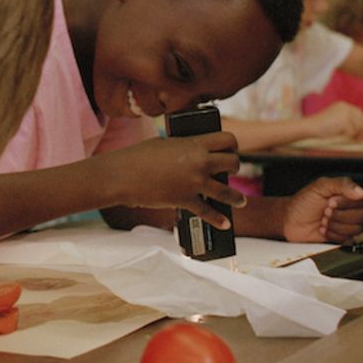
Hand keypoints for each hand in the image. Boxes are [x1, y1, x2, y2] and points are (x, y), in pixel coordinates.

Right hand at [102, 134, 245, 228]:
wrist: (123, 175)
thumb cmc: (138, 156)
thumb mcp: (164, 143)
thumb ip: (182, 146)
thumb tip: (190, 151)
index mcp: (194, 144)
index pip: (227, 139)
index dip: (232, 144)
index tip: (230, 149)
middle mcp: (199, 163)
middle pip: (233, 162)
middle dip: (234, 166)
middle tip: (230, 170)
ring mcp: (194, 183)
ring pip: (227, 191)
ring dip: (236, 197)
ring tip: (240, 200)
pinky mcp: (185, 200)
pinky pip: (207, 212)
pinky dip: (217, 219)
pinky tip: (225, 224)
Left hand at [280, 177, 362, 242]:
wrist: (289, 220)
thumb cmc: (303, 202)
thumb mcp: (320, 186)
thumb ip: (341, 184)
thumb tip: (361, 191)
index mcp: (347, 195)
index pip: (362, 200)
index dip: (346, 203)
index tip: (330, 201)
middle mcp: (349, 209)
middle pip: (361, 216)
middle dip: (339, 215)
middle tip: (325, 212)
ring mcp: (346, 224)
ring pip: (356, 229)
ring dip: (335, 225)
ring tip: (323, 220)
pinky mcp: (341, 237)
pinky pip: (347, 240)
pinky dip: (332, 235)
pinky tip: (323, 229)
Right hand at [306, 102, 362, 140]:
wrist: (309, 127)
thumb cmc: (320, 127)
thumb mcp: (337, 122)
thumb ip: (349, 124)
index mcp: (343, 105)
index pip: (359, 113)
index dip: (362, 123)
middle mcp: (345, 107)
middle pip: (362, 119)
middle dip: (362, 130)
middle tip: (359, 139)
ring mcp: (345, 113)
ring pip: (358, 127)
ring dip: (355, 135)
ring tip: (347, 138)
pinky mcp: (344, 121)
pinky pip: (352, 132)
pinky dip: (347, 137)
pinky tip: (340, 136)